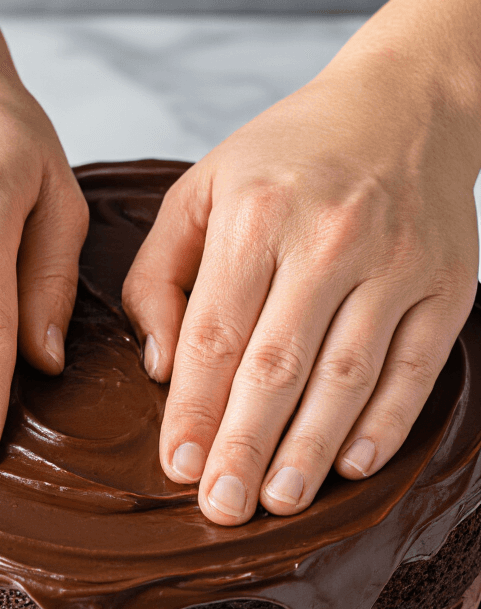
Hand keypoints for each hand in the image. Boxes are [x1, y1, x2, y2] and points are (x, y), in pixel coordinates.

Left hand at [123, 51, 479, 524]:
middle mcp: (329, 236)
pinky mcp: (448, 285)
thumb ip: (160, 277)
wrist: (407, 101)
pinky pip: (414, 369)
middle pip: (277, 365)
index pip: (216, 334)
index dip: (195, 409)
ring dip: (310, 449)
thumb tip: (161, 369)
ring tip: (280, 501)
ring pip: (345, 376)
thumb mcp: (201, 190)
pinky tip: (351, 465)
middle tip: (223, 507)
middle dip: (245, 445)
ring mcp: (396, 262)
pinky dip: (384, 424)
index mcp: (255, 213)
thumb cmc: (290, 157)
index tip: (179, 467)